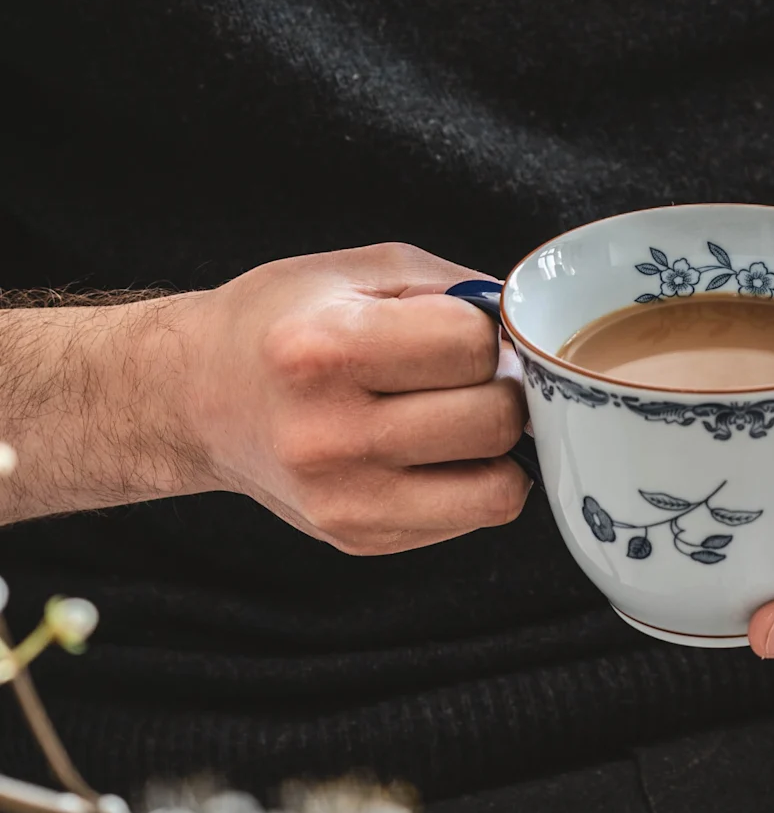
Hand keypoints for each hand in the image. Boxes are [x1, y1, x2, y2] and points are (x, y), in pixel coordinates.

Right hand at [180, 244, 529, 553]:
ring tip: (457, 416)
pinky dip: (470, 481)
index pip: (474, 347)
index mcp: (324, 350)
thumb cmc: (285, 324)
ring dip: (498, 447)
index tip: (458, 330)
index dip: (485, 332)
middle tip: (466, 377)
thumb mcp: (360, 274)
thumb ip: (456, 292)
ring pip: (501, 487)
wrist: (197, 397)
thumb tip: (536, 337)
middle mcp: (329, 435)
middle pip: (496, 421)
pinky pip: (473, 517)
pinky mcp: (360, 539)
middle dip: (501, 389)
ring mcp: (344, 500)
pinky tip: (427, 451)